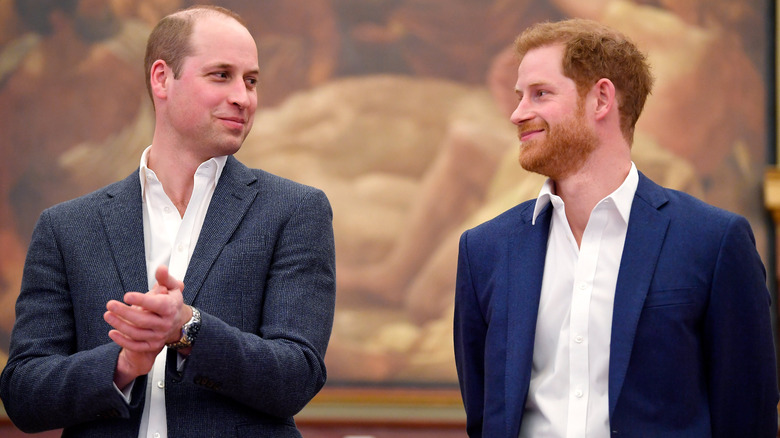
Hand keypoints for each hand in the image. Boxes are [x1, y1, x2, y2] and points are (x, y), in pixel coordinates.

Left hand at [104, 266, 188, 387]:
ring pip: (137, 333)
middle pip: (143, 320)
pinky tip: (112, 332)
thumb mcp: (172, 287)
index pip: (157, 305)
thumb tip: (161, 268)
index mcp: (170, 308)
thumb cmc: (170, 301)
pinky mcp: (152, 345)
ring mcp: (159, 336)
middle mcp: (165, 324)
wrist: (177, 322)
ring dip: (119, 325)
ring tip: (107, 315)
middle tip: (110, 304)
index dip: (142, 300)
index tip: (126, 295)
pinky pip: (136, 346)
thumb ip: (165, 278)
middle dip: (124, 312)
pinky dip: (123, 341)